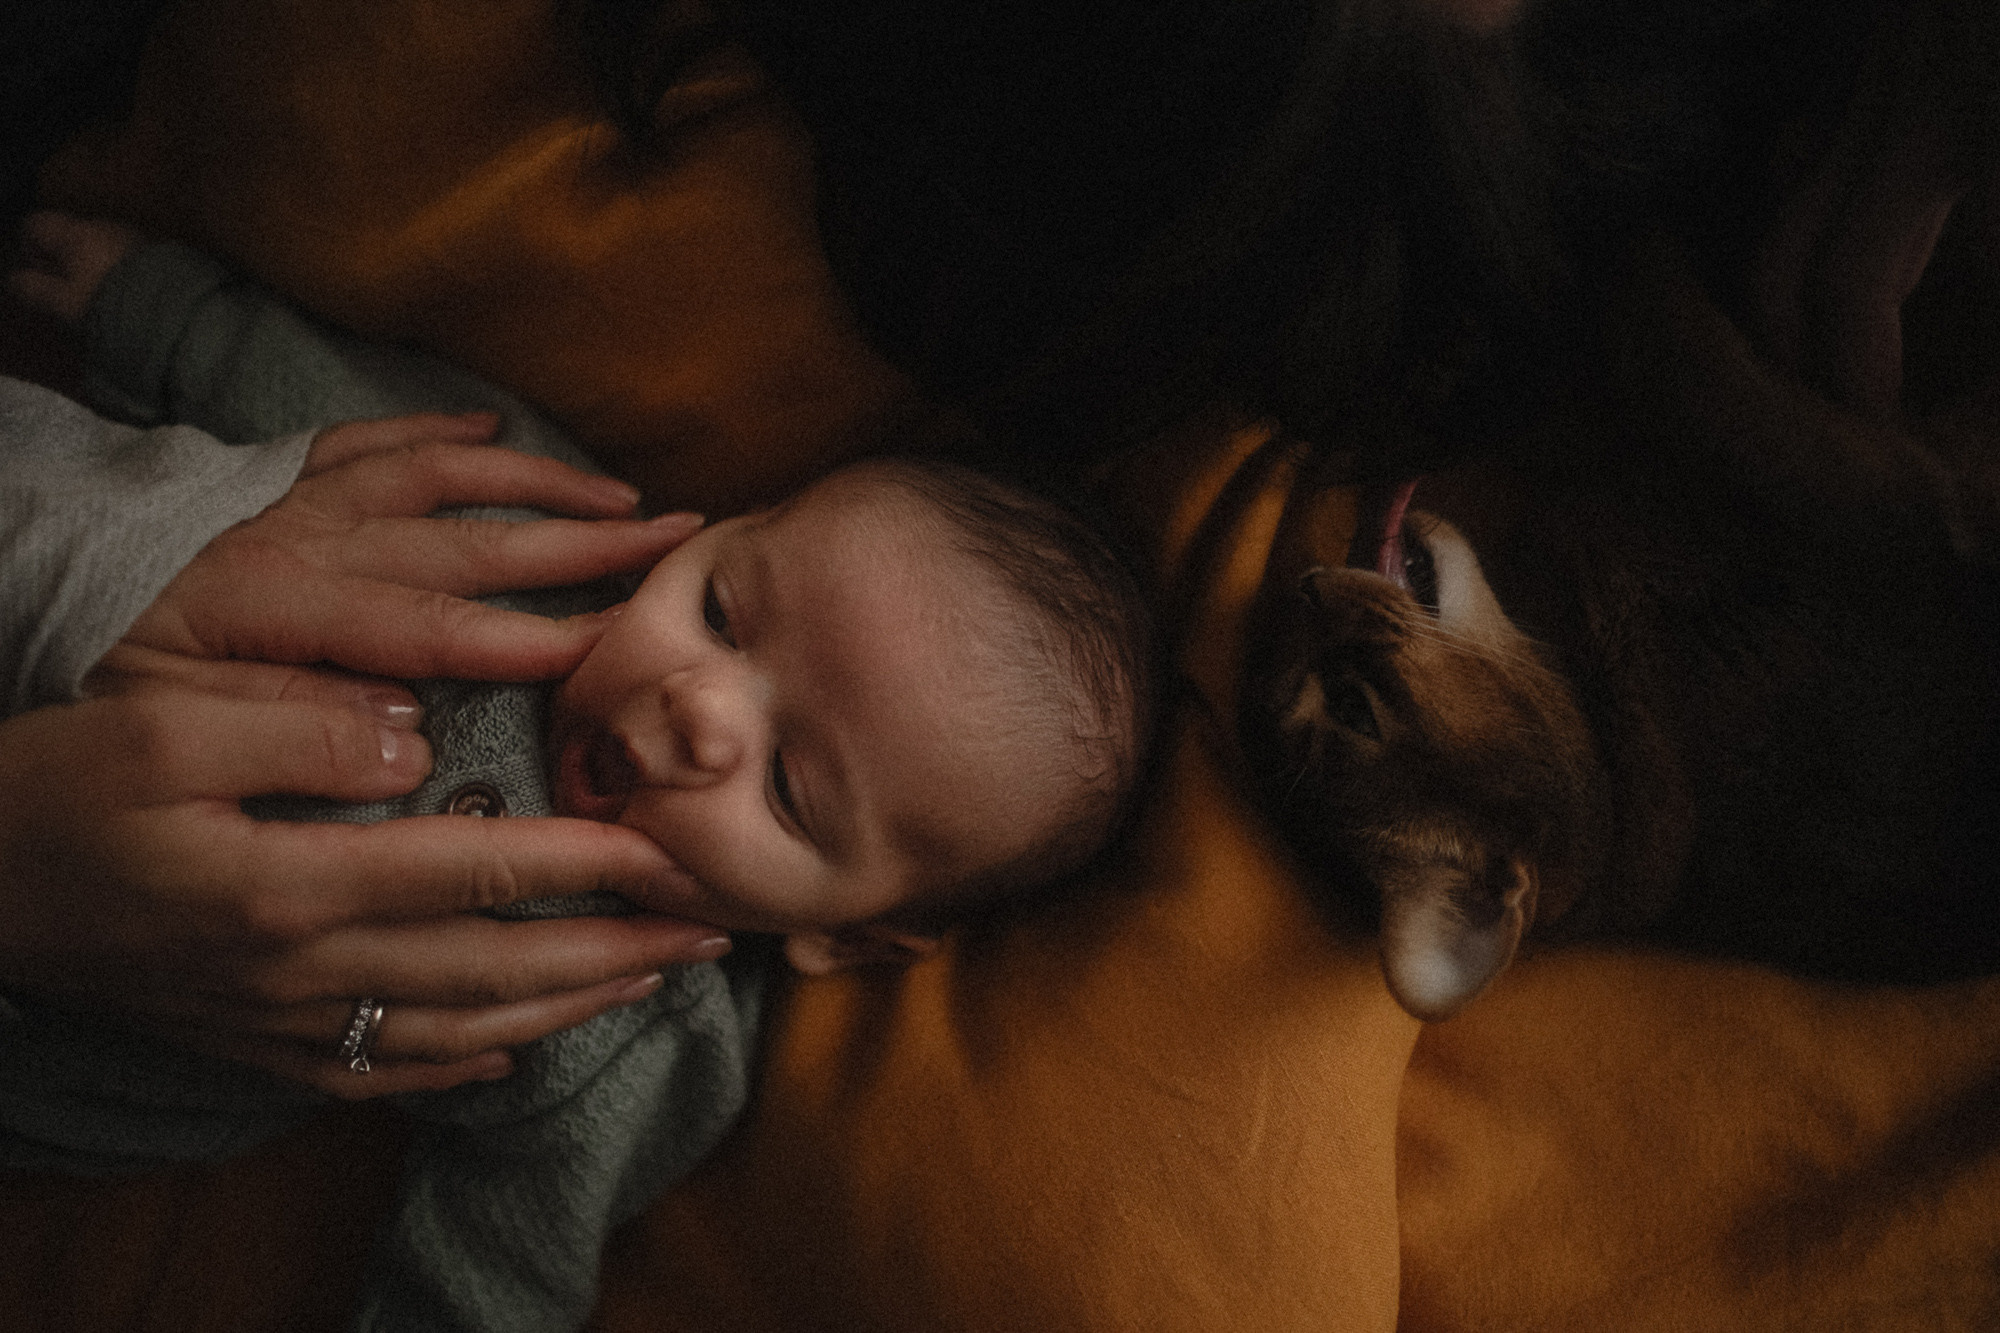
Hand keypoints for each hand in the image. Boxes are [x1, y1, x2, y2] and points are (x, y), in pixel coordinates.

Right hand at [6, 210, 141, 326]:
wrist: (171, 304)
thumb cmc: (108, 301)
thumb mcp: (65, 301)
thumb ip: (35, 288)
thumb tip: (14, 279)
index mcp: (74, 232)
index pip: (36, 224)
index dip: (28, 246)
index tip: (38, 273)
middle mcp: (102, 225)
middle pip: (68, 232)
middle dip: (61, 257)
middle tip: (65, 288)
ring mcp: (130, 233)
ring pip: (97, 242)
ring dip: (90, 262)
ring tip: (96, 293)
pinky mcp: (154, 248)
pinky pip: (122, 251)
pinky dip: (114, 266)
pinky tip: (122, 290)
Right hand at [12, 411, 720, 1096]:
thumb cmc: (50, 795)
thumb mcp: (164, 725)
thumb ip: (302, 726)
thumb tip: (415, 741)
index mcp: (295, 884)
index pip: (481, 871)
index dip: (590, 863)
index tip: (675, 851)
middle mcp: (305, 969)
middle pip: (497, 965)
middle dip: (618, 949)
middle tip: (710, 932)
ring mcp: (279, 1020)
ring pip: (459, 1024)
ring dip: (567, 1005)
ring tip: (650, 981)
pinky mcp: (250, 1044)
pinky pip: (378, 1069)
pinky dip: (459, 1062)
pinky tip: (510, 1048)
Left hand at [107, 411, 702, 681]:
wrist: (25, 567)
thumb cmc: (97, 661)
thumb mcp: (168, 717)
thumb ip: (288, 723)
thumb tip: (406, 733)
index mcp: (293, 605)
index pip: (441, 627)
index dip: (538, 636)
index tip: (622, 644)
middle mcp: (317, 537)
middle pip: (474, 541)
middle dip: (584, 547)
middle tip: (673, 545)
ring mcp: (306, 493)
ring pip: (446, 479)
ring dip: (540, 488)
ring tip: (622, 501)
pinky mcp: (285, 471)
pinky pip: (376, 439)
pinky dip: (439, 432)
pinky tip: (495, 432)